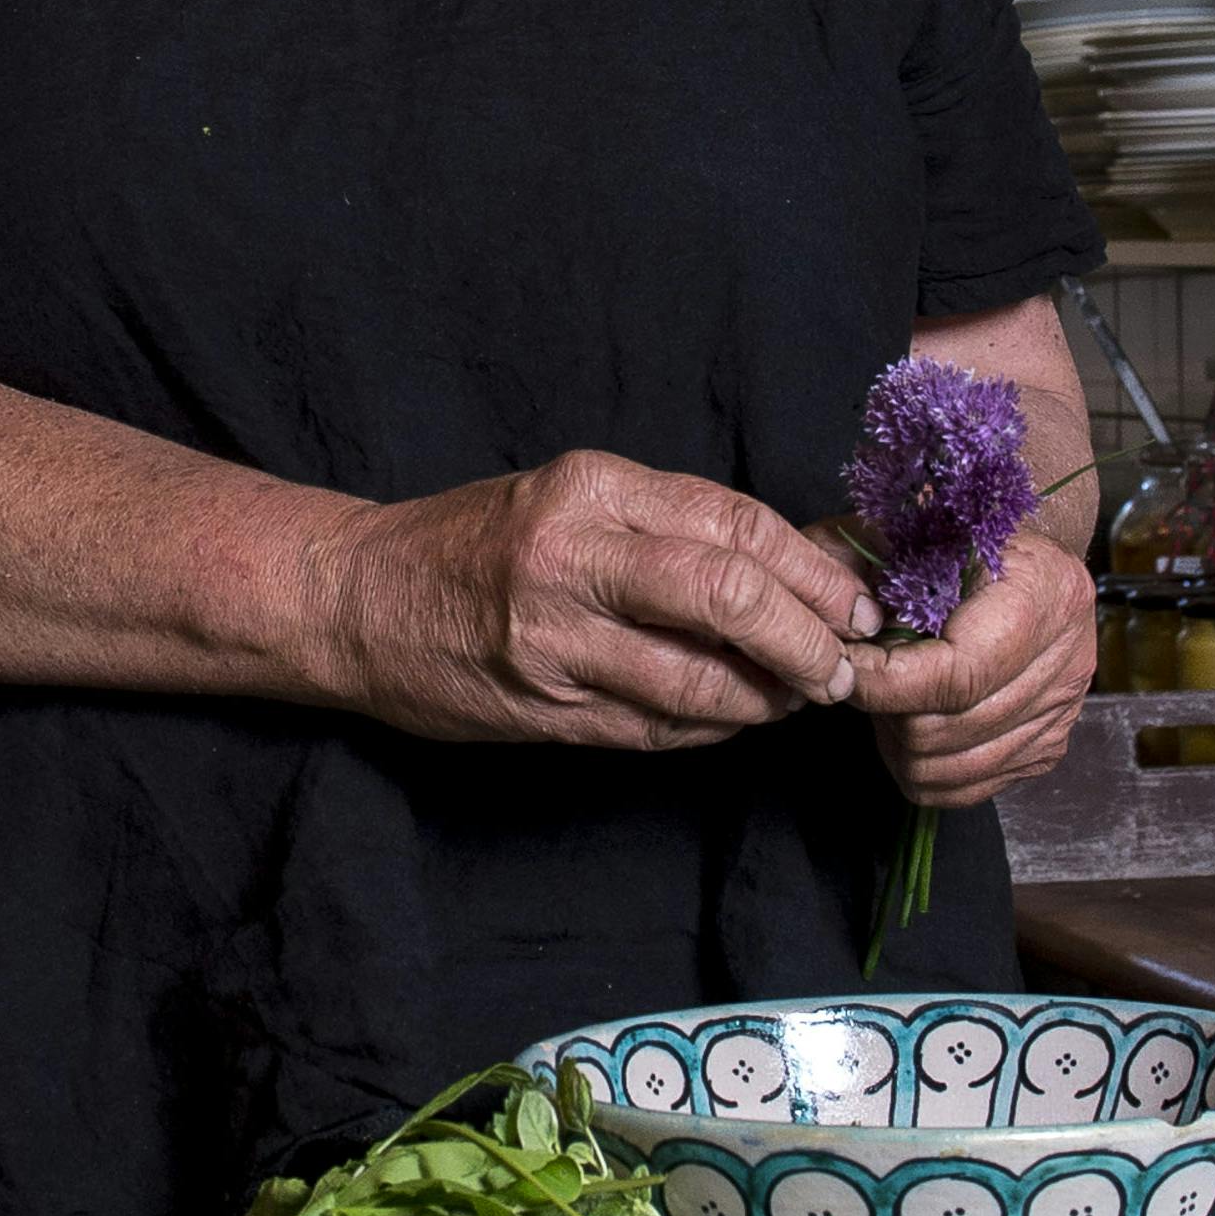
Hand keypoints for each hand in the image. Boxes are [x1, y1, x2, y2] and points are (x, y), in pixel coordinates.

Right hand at [306, 451, 882, 749]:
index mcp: (589, 488)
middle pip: (728, 594)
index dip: (815, 573)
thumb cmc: (473, 541)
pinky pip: (655, 727)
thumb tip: (802, 565)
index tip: (859, 606)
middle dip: (808, 639)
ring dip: (767, 698)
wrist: (355, 599)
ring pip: (699, 679)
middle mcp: (570, 556)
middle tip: (842, 666)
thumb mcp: (571, 499)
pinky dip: (710, 727)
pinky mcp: (540, 709)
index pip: (735, 524)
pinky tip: (730, 717)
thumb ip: (671, 526)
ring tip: (794, 696)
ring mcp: (551, 640)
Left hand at [843, 529, 1095, 806]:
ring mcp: (1062, 713)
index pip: (956, 675)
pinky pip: (968, 788)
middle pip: (947, 729)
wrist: (1022, 562)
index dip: (885, 683)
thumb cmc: (963, 539)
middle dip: (886, 711)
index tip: (843, 667)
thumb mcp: (913, 529)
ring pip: (951, 767)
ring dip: (900, 742)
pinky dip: (924, 768)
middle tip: (865, 678)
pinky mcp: (1048, 749)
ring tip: (888, 698)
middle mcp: (1067, 661)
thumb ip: (869, 568)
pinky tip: (912, 723)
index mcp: (1045, 595)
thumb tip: (834, 629)